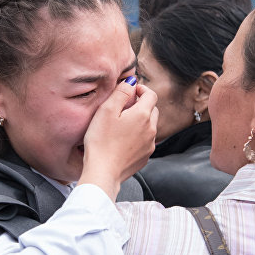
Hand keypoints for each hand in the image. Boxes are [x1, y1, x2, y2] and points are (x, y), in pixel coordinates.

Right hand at [78, 82, 157, 199]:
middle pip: (153, 110)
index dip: (141, 89)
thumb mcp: (106, 110)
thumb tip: (132, 82)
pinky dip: (138, 136)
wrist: (103, 172)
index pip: (152, 95)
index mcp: (143, 115)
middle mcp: (151, 129)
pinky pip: (146, 141)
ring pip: (150, 126)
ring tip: (122, 124)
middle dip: (142, 104)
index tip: (130, 91)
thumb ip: (121, 93)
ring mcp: (150, 145)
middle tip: (125, 107)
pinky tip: (123, 140)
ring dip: (141, 121)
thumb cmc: (101, 141)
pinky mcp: (145, 157)